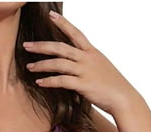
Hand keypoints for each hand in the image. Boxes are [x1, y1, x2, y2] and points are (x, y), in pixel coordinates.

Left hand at [23, 10, 140, 115]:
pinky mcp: (83, 85)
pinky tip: (40, 82)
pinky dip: (49, 81)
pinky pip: (62, 81)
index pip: (76, 33)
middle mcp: (87, 58)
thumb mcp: (100, 68)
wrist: (123, 98)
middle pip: (60, 48)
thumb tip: (75, 65)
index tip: (50, 15)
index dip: (63, 23)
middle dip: (42, 46)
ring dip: (42, 65)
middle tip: (27, 45)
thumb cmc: (112, 85)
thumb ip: (86, 64)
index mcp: (92, 52)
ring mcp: (85, 71)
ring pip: (59, 63)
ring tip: (30, 67)